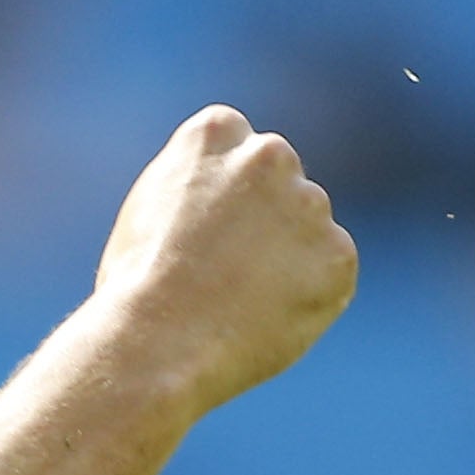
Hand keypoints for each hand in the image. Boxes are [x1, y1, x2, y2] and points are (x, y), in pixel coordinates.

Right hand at [88, 104, 357, 415]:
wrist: (158, 343)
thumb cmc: (136, 290)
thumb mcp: (149, 213)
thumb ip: (197, 191)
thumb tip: (225, 205)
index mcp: (215, 131)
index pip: (236, 145)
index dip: (223, 191)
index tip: (207, 228)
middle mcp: (269, 154)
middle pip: (278, 182)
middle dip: (263, 219)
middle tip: (225, 273)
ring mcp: (309, 202)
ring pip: (308, 229)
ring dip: (287, 260)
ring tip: (237, 306)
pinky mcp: (338, 253)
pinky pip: (330, 275)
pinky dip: (309, 298)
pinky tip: (262, 320)